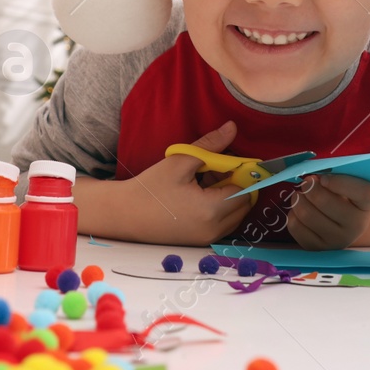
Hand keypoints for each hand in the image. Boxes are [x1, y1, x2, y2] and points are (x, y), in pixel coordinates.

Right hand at [75, 121, 252, 244]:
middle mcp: (214, 229)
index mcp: (211, 210)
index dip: (240, 173)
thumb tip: (233, 127)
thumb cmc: (151, 187)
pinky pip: (222, 224)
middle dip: (236, 185)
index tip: (226, 161)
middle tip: (214, 170)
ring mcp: (207, 238)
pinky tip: (198, 195)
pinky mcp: (200, 242)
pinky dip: (219, 209)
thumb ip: (210, 145)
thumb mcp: (180, 161)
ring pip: (235, 215)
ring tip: (204, 182)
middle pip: (244, 205)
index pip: (245, 190)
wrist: (124, 215)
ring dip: (228, 197)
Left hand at [286, 172, 369, 250]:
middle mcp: (355, 226)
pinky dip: (292, 214)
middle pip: (324, 202)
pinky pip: (295, 227)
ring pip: (306, 214)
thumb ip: (335, 177)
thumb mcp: (347, 186)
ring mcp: (336, 241)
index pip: (362, 192)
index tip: (325, 178)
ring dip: (298, 199)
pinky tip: (299, 210)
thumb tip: (311, 179)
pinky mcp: (318, 249)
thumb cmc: (344, 199)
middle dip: (309, 187)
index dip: (340, 182)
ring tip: (300, 195)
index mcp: (366, 205)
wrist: (343, 227)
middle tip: (307, 182)